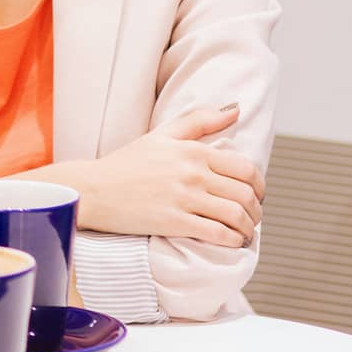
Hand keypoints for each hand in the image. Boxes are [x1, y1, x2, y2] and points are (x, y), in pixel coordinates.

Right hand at [69, 106, 264, 247]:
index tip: (254, 196)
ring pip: (236, 216)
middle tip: (250, 217)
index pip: (246, 169)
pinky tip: (231, 242)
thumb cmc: (125, 163)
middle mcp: (192, 173)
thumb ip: (199, 120)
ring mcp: (183, 198)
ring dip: (247, 228)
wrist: (92, 189)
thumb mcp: (161, 135)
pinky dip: (233, 241)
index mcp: (192, 151)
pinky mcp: (174, 222)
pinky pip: (218, 234)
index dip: (259, 186)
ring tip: (242, 232)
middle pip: (246, 195)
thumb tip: (235, 109)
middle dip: (255, 210)